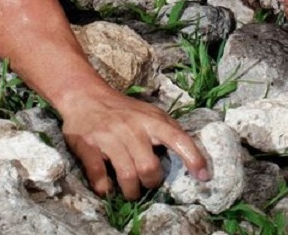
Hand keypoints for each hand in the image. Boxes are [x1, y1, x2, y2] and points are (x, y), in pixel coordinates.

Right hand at [62, 93, 208, 199]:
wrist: (84, 96)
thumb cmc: (123, 110)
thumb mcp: (149, 113)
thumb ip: (168, 129)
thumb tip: (191, 151)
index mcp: (150, 121)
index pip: (177, 138)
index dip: (193, 158)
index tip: (203, 176)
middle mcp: (131, 128)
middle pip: (149, 167)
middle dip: (152, 182)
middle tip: (148, 182)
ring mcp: (109, 137)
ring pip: (127, 175)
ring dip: (131, 191)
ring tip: (131, 191)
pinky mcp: (88, 145)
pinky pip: (99, 175)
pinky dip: (105, 188)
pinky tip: (108, 188)